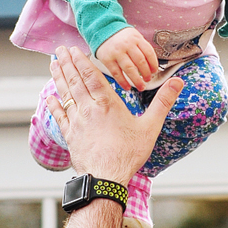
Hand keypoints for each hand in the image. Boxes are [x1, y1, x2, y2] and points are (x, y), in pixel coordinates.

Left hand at [47, 46, 181, 182]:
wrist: (106, 178)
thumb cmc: (129, 153)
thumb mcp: (151, 126)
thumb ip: (163, 102)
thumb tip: (178, 81)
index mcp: (107, 104)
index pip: (91, 76)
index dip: (82, 61)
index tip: (74, 49)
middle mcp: (89, 109)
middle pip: (75, 81)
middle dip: (67, 64)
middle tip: (59, 50)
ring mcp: (77, 122)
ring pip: (65, 95)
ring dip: (58, 78)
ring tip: (53, 65)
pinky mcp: (70, 136)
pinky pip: (59, 116)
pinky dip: (54, 105)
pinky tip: (50, 97)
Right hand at [96, 26, 158, 90]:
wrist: (102, 30)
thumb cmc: (122, 37)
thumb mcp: (134, 36)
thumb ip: (142, 48)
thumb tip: (152, 66)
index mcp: (136, 38)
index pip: (148, 52)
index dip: (153, 63)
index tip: (154, 71)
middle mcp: (127, 45)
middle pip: (140, 61)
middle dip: (146, 73)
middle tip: (148, 80)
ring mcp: (116, 52)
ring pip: (129, 69)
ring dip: (137, 80)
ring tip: (141, 87)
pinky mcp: (107, 59)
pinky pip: (116, 73)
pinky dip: (123, 82)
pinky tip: (127, 87)